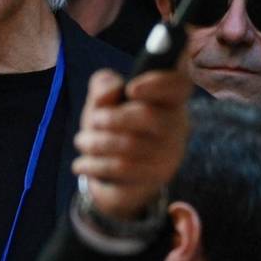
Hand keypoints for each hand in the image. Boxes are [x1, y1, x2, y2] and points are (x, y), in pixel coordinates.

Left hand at [72, 67, 191, 220]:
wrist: (115, 175)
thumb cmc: (112, 128)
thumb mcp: (104, 102)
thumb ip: (104, 86)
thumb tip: (110, 92)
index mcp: (167, 99)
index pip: (179, 84)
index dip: (158, 83)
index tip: (131, 88)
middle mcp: (176, 126)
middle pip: (149, 115)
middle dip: (112, 117)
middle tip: (94, 120)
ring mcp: (168, 155)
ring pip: (131, 145)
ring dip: (96, 143)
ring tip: (81, 141)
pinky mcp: (155, 178)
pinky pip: (123, 170)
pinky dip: (95, 166)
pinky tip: (81, 164)